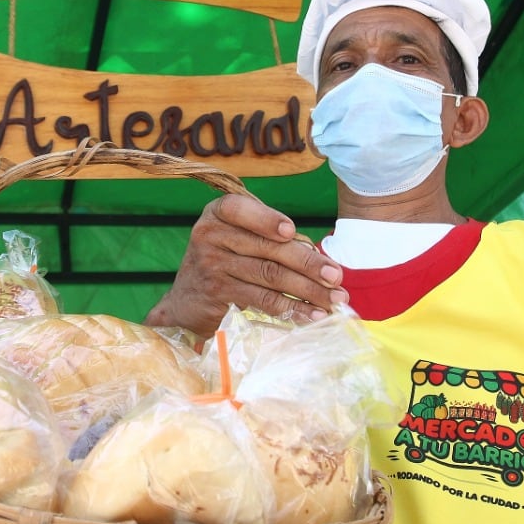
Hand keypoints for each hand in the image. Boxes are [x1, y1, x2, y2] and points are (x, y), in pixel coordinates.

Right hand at [145, 193, 347, 337]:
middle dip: (307, 263)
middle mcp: (210, 237)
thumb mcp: (235, 236)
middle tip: (336, 276)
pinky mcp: (219, 295)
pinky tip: (312, 314)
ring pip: (269, 276)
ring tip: (334, 299)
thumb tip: (319, 256)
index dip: (266, 219)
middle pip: (266, 248)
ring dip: (307, 290)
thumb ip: (266, 235)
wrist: (186, 300)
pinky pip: (262, 301)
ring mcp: (212, 267)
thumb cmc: (224, 259)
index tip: (292, 232)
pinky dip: (291, 309)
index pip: (239, 209)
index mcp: (217, 214)